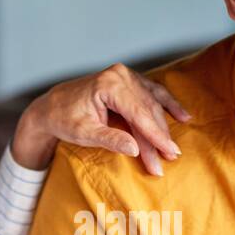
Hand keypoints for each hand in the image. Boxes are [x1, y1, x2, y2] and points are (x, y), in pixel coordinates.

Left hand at [10, 63, 191, 174]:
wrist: (52, 106)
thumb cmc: (65, 119)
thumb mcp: (84, 134)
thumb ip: (110, 139)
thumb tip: (135, 150)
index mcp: (108, 84)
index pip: (139, 113)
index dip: (155, 136)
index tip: (169, 153)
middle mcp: (120, 75)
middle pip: (147, 110)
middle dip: (159, 137)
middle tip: (169, 159)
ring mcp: (126, 75)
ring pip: (152, 103)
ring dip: (164, 126)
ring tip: (174, 147)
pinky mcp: (129, 80)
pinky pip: (153, 93)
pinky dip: (167, 105)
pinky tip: (182, 115)